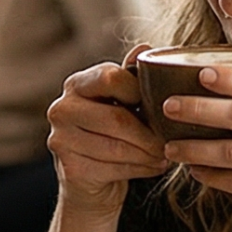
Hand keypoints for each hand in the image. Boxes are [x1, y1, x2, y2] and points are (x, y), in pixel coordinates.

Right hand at [43, 62, 168, 215]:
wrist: (89, 183)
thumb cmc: (111, 135)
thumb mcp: (120, 102)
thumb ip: (130, 78)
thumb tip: (144, 48)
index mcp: (76, 84)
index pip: (111, 78)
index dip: (141, 91)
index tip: (161, 106)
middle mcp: (61, 109)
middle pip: (116, 118)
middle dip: (150, 133)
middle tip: (170, 141)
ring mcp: (61, 140)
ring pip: (118, 147)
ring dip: (149, 154)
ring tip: (165, 155)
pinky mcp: (70, 169)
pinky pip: (115, 169)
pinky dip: (141, 169)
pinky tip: (153, 167)